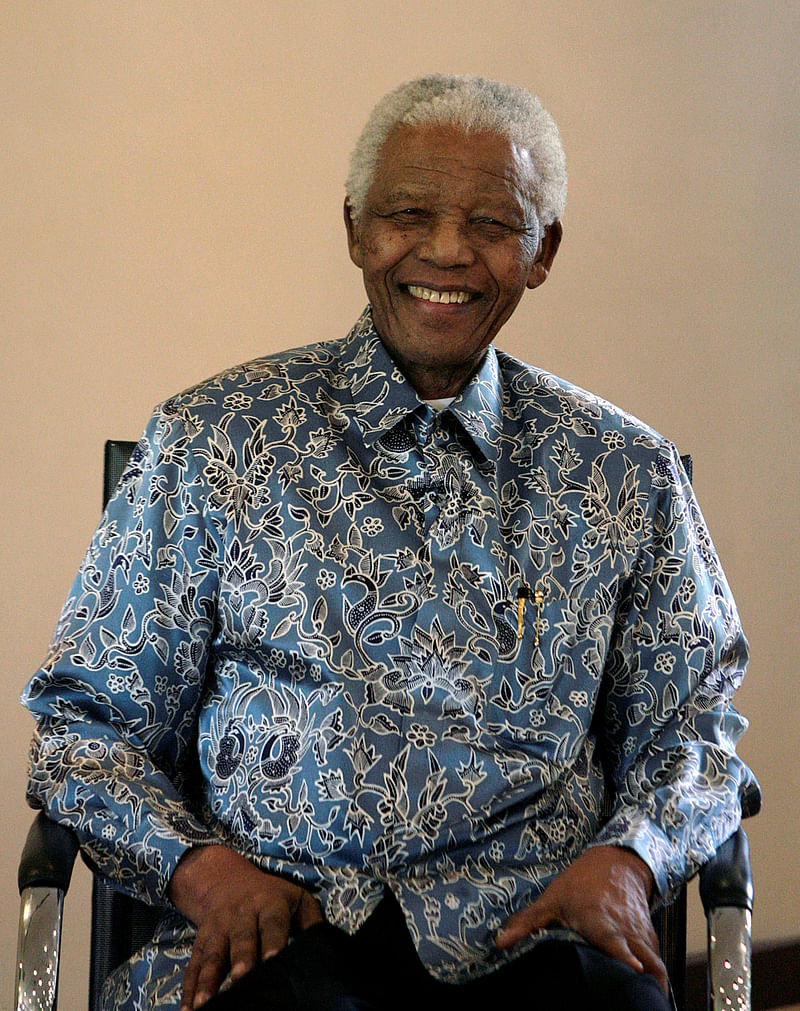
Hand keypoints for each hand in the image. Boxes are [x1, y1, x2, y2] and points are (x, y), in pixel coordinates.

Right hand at [168, 845, 323, 1009]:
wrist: (227, 881)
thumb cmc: (272, 897)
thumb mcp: (296, 899)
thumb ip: (312, 923)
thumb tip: (325, 947)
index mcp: (269, 904)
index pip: (273, 923)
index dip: (273, 941)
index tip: (273, 960)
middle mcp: (241, 916)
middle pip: (241, 940)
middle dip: (240, 960)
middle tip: (242, 979)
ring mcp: (218, 929)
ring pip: (212, 955)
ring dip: (207, 980)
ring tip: (204, 1006)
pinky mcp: (201, 942)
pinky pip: (193, 966)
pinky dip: (188, 989)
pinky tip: (188, 1010)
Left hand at [495, 845, 668, 995]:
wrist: (617, 861)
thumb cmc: (580, 883)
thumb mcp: (551, 899)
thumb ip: (528, 922)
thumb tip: (502, 943)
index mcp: (602, 925)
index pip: (620, 948)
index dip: (627, 962)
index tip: (632, 972)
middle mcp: (626, 933)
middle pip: (645, 964)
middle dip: (643, 985)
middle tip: (635, 1003)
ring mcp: (641, 936)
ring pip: (656, 967)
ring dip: (652, 985)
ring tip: (644, 1004)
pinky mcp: (650, 939)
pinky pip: (658, 963)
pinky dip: (655, 978)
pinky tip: (647, 993)